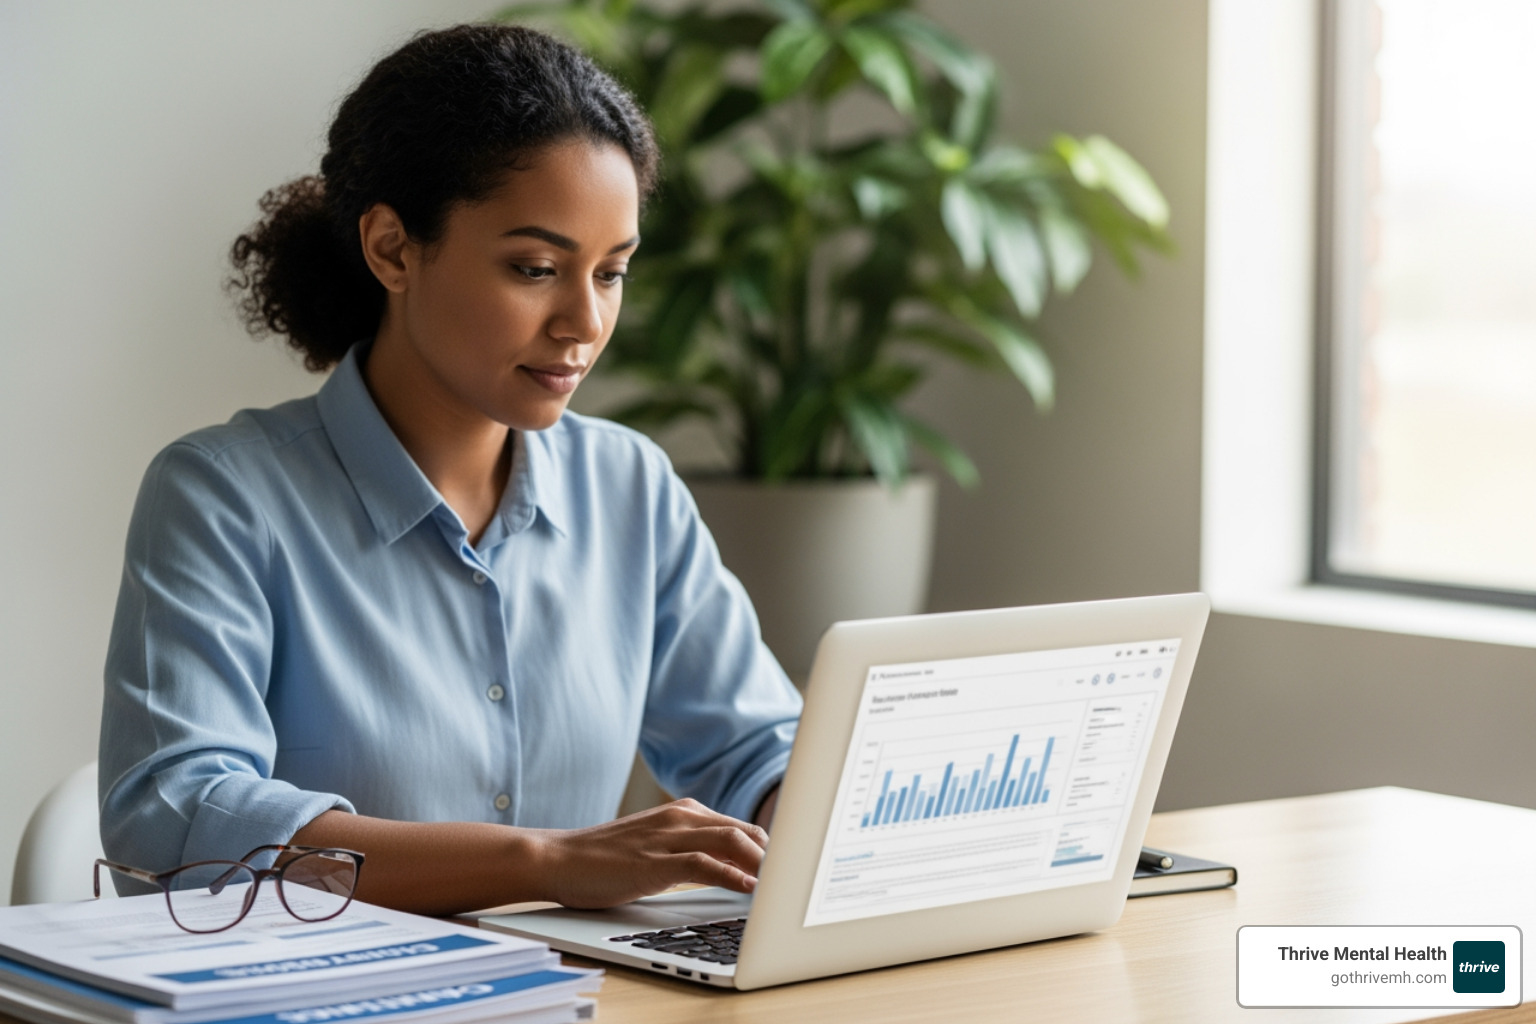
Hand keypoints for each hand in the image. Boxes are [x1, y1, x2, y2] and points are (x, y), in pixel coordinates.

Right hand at [524, 798, 768, 908]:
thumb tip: (734, 871)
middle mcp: (682, 817)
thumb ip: (693, 851)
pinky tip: (750, 890)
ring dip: (763, 865)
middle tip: (798, 881)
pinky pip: (704, 865)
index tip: (792, 870)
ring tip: (783, 886)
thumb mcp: (657, 847)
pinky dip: (733, 876)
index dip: (772, 849)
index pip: (743, 828)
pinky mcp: (654, 861)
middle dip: (777, 857)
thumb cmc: (606, 859)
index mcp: (685, 812)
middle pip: (746, 832)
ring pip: (732, 842)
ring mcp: (668, 837)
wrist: (558, 858)